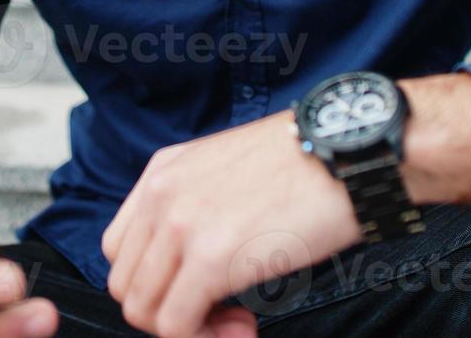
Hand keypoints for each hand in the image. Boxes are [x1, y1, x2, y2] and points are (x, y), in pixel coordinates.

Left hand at [100, 72, 470, 337]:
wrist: (349, 151)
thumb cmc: (308, 162)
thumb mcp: (229, 172)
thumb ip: (197, 208)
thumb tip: (192, 263)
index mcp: (162, 173)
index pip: (121, 248)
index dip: (156, 281)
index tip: (200, 290)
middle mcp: (160, 195)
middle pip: (126, 283)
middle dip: (168, 311)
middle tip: (223, 313)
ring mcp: (180, 226)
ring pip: (142, 310)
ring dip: (187, 330)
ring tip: (237, 321)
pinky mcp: (211, 259)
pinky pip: (175, 325)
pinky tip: (247, 325)